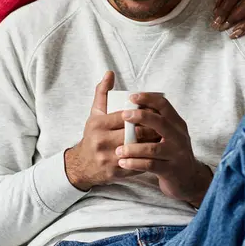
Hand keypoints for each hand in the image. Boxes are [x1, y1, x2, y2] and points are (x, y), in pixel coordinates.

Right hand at [64, 72, 157, 190]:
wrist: (82, 165)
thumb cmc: (93, 135)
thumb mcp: (95, 113)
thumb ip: (102, 92)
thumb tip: (110, 73)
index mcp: (98, 124)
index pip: (125, 116)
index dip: (141, 114)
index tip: (153, 112)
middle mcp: (101, 141)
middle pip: (132, 133)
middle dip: (149, 129)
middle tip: (162, 126)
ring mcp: (107, 158)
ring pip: (136, 149)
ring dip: (151, 144)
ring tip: (162, 139)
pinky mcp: (114, 172)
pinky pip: (135, 165)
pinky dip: (146, 159)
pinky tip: (155, 155)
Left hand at [115, 93, 212, 206]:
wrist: (189, 180)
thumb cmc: (171, 152)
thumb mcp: (170, 134)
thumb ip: (156, 120)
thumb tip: (133, 104)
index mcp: (177, 124)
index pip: (164, 105)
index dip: (148, 99)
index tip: (132, 97)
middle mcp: (179, 137)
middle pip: (160, 122)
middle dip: (141, 117)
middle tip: (124, 115)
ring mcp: (176, 154)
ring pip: (152, 148)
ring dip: (133, 148)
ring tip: (118, 149)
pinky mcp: (171, 171)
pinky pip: (150, 165)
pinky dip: (134, 163)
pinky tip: (123, 162)